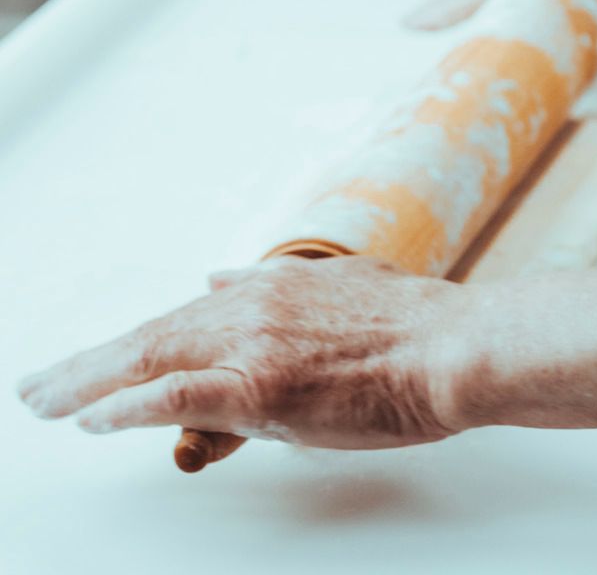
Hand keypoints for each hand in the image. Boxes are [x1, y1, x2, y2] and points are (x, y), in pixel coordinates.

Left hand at [17, 255, 469, 449]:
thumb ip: (274, 288)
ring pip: (150, 361)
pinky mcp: (262, 387)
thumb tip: (217, 280)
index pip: (180, 320)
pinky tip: (95, 419)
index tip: (89, 363)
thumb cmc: (412, 326)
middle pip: (150, 338)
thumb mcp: (338, 284)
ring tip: (46, 400)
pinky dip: (131, 406)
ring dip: (90, 383)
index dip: (128, 345)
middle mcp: (252, 307)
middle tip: (39, 387)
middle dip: (87, 365)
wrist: (453, 346)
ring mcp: (254, 346)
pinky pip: (177, 397)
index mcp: (270, 289)